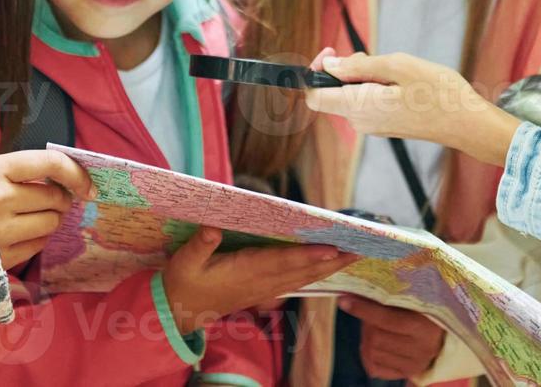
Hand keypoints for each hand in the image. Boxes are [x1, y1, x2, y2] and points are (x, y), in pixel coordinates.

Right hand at [0, 150, 94, 269]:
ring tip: (29, 217)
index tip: (89, 185)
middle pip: (56, 198)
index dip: (77, 173)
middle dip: (60, 199)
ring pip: (51, 224)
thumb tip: (65, 177)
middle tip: (50, 200)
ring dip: (49, 220)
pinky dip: (37, 239)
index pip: (51, 163)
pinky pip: (37, 246)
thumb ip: (17, 172)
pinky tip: (19, 234)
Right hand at [162, 227, 353, 334]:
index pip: (282, 262)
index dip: (308, 256)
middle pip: (302, 271)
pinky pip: (296, 282)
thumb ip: (199, 246)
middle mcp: (260, 282)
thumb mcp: (184, 263)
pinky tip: (329, 267)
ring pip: (303, 278)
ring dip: (330, 268)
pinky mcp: (263, 291)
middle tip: (360, 250)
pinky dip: (315, 274)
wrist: (180, 312)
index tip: (332, 249)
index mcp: (244, 271)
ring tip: (353, 255)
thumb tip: (212, 228)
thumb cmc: (183, 283)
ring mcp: (264, 289)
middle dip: (332, 261)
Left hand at [305, 49, 523, 165]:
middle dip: (343, 70)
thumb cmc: (438, 92)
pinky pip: (365, 103)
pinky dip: (373, 88)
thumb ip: (358, 66)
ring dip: (361, 78)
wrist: (466, 122)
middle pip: (331, 93)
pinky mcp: (385, 126)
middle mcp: (360, 121)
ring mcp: (373, 127)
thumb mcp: (398, 66)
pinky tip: (399, 82)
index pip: (314, 96)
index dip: (314, 72)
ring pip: (350, 97)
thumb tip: (329, 65)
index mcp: (360, 106)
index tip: (333, 52)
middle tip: (372, 57)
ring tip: (392, 69)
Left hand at [341, 295, 445, 379]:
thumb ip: (387, 295)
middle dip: (365, 323)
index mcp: (425, 325)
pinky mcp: (408, 373)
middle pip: (375, 337)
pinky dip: (367, 355)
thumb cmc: (424, 308)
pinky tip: (373, 343)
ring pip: (372, 353)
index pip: (386, 318)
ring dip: (366, 338)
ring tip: (373, 327)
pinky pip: (375, 368)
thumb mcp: (412, 297)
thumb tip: (354, 291)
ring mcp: (415, 364)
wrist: (444, 331)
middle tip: (366, 312)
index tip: (344, 300)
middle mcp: (422, 348)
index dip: (362, 309)